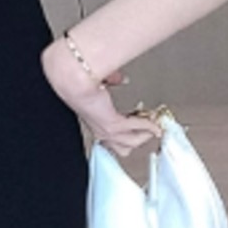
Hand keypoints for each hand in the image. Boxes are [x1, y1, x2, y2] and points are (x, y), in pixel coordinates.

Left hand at [39, 36, 165, 156]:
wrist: (74, 81)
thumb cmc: (79, 82)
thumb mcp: (99, 82)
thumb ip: (111, 81)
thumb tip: (119, 78)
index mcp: (95, 123)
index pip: (113, 138)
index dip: (127, 134)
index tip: (138, 127)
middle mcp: (100, 130)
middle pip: (123, 149)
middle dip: (138, 140)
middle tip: (149, 130)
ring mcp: (106, 130)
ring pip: (132, 143)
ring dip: (145, 135)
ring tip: (153, 127)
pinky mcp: (113, 125)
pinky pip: (136, 128)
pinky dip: (147, 126)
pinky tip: (154, 123)